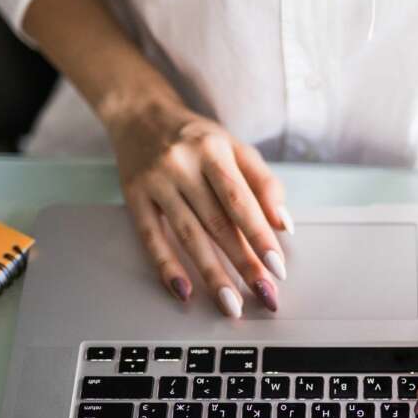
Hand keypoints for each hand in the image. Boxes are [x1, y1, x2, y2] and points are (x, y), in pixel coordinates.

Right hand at [103, 94, 292, 316]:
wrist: (140, 114)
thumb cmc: (198, 137)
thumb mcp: (235, 147)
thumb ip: (264, 183)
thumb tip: (283, 224)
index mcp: (214, 149)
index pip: (241, 200)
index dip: (260, 236)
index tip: (277, 267)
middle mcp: (183, 164)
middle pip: (218, 222)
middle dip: (244, 262)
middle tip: (264, 294)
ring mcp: (156, 181)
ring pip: (188, 234)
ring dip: (212, 273)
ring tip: (230, 304)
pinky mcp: (134, 197)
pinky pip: (151, 237)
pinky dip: (167, 266)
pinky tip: (183, 291)